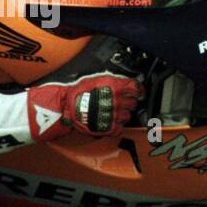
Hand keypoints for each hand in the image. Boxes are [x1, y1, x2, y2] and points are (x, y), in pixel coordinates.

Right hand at [27, 73, 142, 141]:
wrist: (68, 108)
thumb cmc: (79, 92)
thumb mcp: (96, 79)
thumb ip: (111, 80)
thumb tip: (122, 80)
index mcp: (116, 87)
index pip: (137, 88)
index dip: (138, 90)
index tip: (138, 92)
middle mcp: (118, 101)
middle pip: (134, 103)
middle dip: (128, 102)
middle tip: (120, 102)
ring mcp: (115, 115)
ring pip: (128, 116)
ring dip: (122, 114)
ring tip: (112, 112)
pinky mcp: (110, 127)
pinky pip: (120, 127)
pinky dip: (117, 125)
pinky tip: (110, 120)